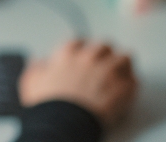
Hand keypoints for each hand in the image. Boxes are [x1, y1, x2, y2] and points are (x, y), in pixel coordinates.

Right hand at [19, 39, 138, 127]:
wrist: (65, 122)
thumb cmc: (49, 105)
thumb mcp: (32, 83)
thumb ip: (35, 69)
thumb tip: (38, 62)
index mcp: (68, 55)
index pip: (79, 42)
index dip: (82, 48)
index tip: (82, 54)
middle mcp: (89, 58)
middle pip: (104, 46)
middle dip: (104, 54)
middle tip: (104, 64)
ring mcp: (109, 71)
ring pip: (124, 58)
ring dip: (122, 65)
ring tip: (121, 74)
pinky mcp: (123, 88)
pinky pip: (133, 81)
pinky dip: (131, 85)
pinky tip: (126, 91)